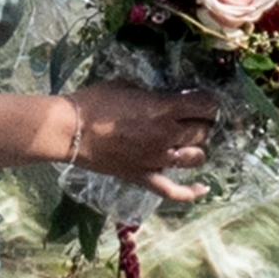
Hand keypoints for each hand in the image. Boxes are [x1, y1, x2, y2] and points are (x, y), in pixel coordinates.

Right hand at [63, 86, 216, 200]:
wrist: (69, 130)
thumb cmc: (94, 102)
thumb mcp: (126, 85)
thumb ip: (150, 93)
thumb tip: (162, 96)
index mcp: (164, 109)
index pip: (205, 105)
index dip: (209, 102)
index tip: (205, 100)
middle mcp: (166, 135)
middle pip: (203, 132)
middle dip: (203, 123)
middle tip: (194, 119)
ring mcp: (157, 159)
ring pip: (195, 158)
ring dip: (196, 149)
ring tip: (189, 142)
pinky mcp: (144, 176)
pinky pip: (173, 190)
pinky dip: (190, 192)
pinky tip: (203, 188)